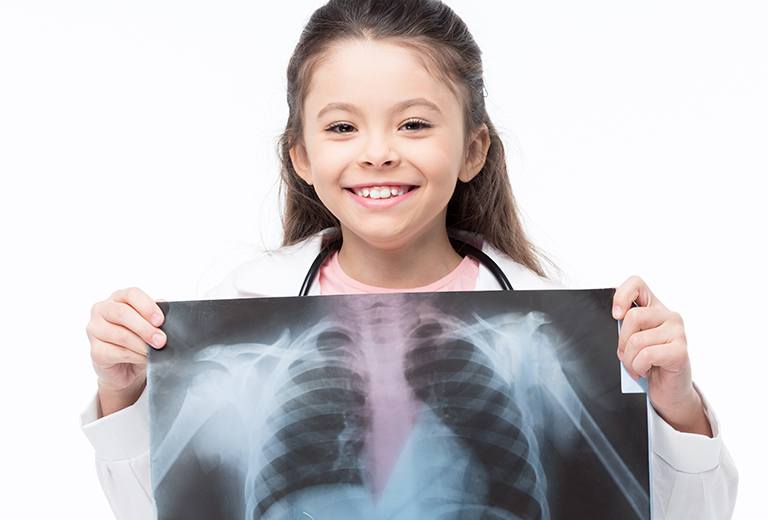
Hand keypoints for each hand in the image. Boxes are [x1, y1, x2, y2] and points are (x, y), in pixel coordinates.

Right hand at [86, 287, 165, 413]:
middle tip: (161, 340)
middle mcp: (102, 310)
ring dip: (142, 345)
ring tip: (155, 351)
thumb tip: (167, 309)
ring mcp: (95, 330)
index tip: (160, 320)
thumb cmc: (139, 339)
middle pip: (122, 313)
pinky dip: (134, 356)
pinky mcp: (95, 351)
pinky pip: (116, 352)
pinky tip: (143, 358)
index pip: (131, 294)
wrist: (127, 368)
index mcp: (118, 298)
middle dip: (145, 328)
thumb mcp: (150, 324)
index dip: (147, 306)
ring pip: (121, 335)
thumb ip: (155, 315)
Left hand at [613, 275, 711, 435]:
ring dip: (629, 360)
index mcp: (654, 308)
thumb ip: (626, 326)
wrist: (669, 391)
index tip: (615, 315)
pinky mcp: (680, 351)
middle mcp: (669, 316)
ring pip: (636, 340)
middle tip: (626, 355)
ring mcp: (678, 332)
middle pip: (632, 317)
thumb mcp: (633, 340)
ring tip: (636, 366)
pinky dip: (639, 367)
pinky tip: (645, 371)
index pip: (637, 283)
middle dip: (622, 342)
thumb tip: (615, 318)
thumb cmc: (648, 363)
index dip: (621, 295)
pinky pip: (646, 355)